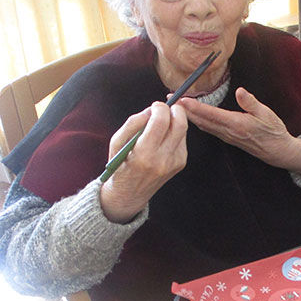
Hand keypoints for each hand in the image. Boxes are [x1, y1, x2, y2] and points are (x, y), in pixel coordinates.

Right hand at [99, 102, 187, 222]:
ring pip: (183, 131)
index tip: (155, 106)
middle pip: (180, 124)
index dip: (160, 108)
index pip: (161, 121)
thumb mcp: (117, 142)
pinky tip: (163, 137)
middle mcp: (162, 159)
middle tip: (165, 108)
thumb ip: (133, 123)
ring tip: (161, 124)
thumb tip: (151, 109)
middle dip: (175, 110)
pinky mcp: (180, 164)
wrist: (130, 194)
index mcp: (144, 153)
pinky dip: (175, 133)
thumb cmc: (120, 166)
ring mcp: (174, 163)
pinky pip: (182, 140)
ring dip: (174, 121)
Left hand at [178, 87, 300, 176]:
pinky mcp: (227, 137)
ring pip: (202, 125)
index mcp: (236, 124)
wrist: (277, 150)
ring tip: (175, 107)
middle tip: (168, 100)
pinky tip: (190, 117)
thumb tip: (240, 91)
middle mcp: (228, 132)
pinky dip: (196, 121)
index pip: (210, 114)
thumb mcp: (266, 113)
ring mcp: (226, 136)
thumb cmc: (273, 131)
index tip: (181, 100)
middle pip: (201, 120)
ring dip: (188, 116)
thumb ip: (251, 103)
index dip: (194, 107)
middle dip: (183, 111)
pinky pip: (208, 129)